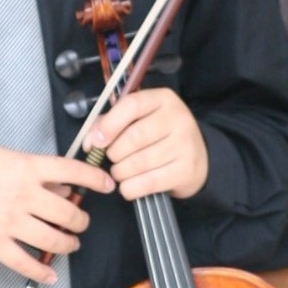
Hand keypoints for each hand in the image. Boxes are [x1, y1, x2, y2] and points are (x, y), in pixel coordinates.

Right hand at [0, 144, 113, 287]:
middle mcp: (23, 195)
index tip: (107, 185)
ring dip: (68, 245)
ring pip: (52, 240)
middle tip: (81, 223)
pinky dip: (41, 273)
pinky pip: (24, 263)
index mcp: (28, 168)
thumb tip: (66, 188)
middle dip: (81, 221)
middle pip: (67, 213)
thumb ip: (40, 174)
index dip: (94, 179)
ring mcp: (10, 221)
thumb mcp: (11, 158)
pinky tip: (51, 275)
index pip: (72, 171)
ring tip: (70, 243)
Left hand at [88, 88, 208, 201]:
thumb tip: (90, 142)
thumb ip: (110, 123)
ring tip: (119, 172)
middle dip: (114, 153)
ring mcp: (184, 144)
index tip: (96, 142)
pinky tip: (128, 186)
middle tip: (112, 159)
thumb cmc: (159, 136)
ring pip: (139, 163)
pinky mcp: (186, 170)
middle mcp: (177, 118)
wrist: (197, 158)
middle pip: (134, 137)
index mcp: (162, 99)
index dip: (109, 125)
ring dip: (120, 172)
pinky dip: (130, 188)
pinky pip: (149, 182)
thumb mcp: (139, 119)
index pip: (131, 105)